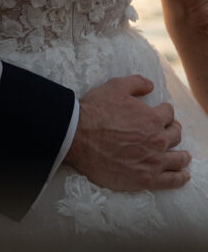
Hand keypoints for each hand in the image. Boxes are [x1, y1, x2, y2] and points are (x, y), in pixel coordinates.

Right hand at [66, 75, 190, 189]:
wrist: (79, 137)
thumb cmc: (96, 110)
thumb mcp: (116, 86)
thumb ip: (137, 83)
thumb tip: (151, 86)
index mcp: (152, 118)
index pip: (168, 114)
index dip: (164, 111)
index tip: (162, 113)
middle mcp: (157, 140)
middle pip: (175, 135)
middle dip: (174, 130)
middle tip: (171, 131)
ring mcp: (153, 161)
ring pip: (177, 158)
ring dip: (183, 156)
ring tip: (184, 156)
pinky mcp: (146, 179)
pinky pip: (171, 180)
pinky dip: (180, 178)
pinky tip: (183, 175)